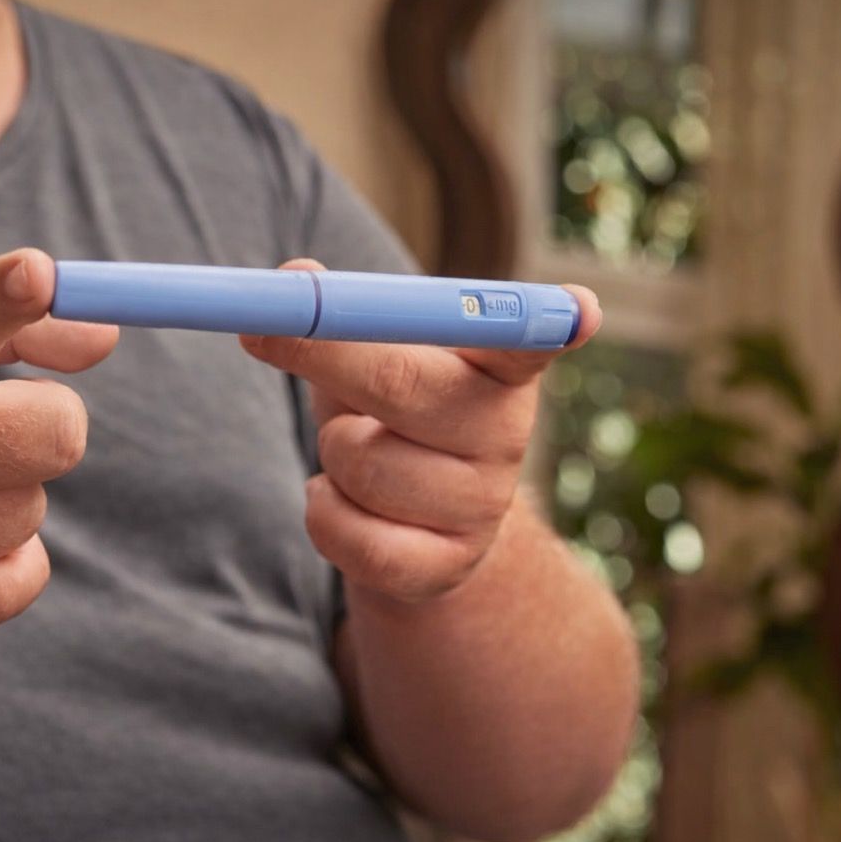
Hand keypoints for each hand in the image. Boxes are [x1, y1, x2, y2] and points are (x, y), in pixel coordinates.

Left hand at [241, 259, 600, 602]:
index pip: (528, 338)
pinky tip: (337, 499)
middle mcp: (507, 433)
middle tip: (259, 333)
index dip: (550, 323)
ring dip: (327, 451)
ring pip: (359, 463)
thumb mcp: (374, 353)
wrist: (414, 520)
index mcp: (500, 366)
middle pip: (406, 386)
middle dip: (322, 355)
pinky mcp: (446, 567)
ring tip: (351, 449)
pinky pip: (349, 535)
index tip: (580, 310)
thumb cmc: (392, 413)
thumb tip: (294, 273)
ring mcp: (482, 507)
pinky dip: (319, 512)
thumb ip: (342, 309)